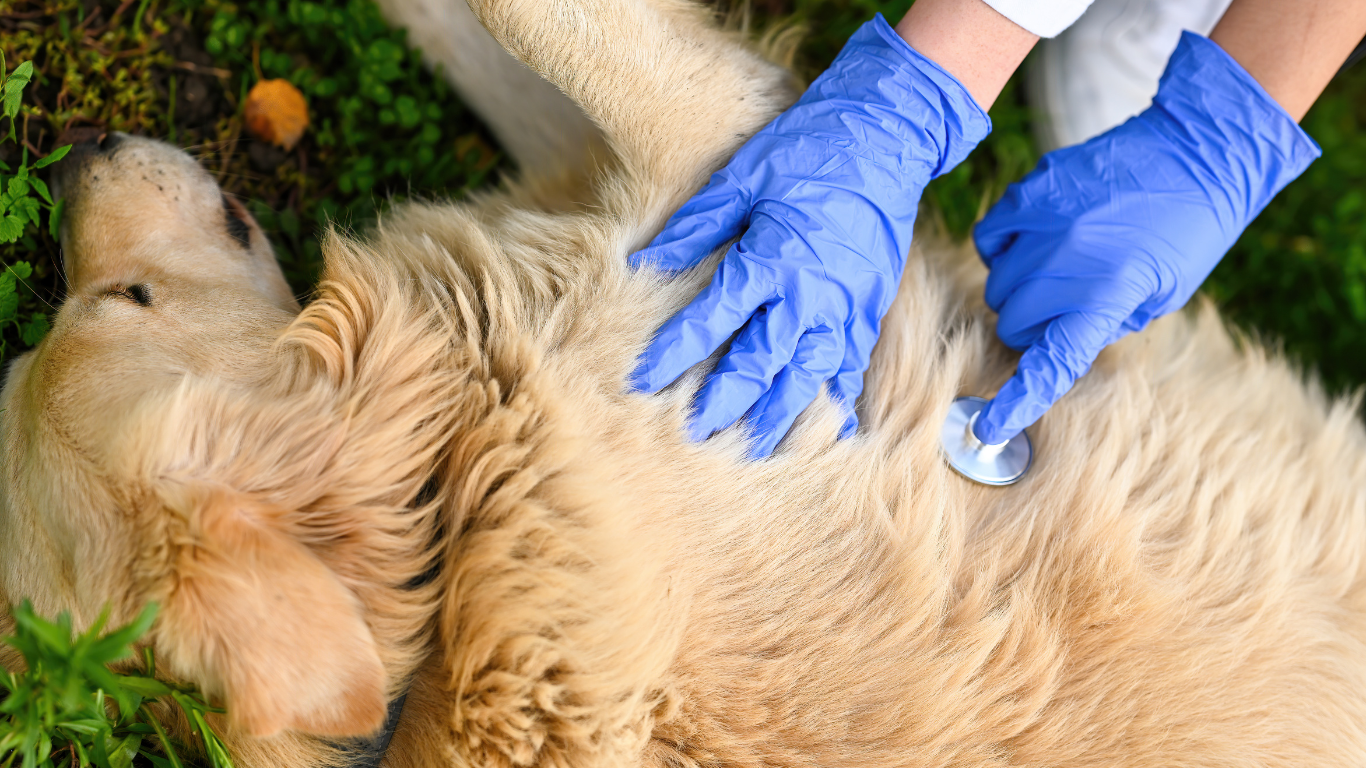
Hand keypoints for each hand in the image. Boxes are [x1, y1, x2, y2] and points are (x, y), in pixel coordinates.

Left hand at [629, 14, 989, 456]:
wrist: (885, 137)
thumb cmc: (807, 150)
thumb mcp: (741, 177)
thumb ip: (695, 226)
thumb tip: (646, 262)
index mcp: (769, 259)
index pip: (711, 321)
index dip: (673, 354)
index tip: (642, 381)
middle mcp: (809, 294)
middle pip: (759, 364)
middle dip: (724, 403)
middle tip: (695, 434)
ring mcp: (846, 306)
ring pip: (807, 378)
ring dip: (779, 417)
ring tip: (753, 447)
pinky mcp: (872, 309)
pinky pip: (850, 367)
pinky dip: (832, 399)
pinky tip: (818, 424)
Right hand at [972, 32, 1320, 444]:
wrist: (1195, 151)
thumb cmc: (1186, 232)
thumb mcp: (1159, 296)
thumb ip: (1102, 323)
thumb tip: (1054, 338)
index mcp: (1106, 295)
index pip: (1050, 363)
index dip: (1017, 401)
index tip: (989, 428)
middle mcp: (1067, 262)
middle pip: (1013, 322)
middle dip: (1033, 328)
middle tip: (1064, 311)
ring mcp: (1043, 223)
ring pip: (997, 285)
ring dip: (1018, 290)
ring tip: (1056, 272)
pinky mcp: (1030, 192)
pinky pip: (988, 239)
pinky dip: (1002, 250)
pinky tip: (1032, 243)